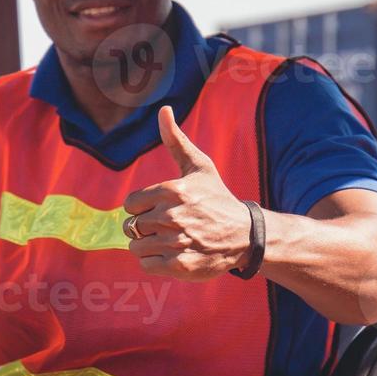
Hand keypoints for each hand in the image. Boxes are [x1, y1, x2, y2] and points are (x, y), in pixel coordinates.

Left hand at [122, 106, 252, 279]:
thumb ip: (176, 140)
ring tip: (170, 241)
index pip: (130, 204)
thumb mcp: (199, 166)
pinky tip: (172, 254)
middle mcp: (173, 216)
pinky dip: (155, 262)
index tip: (160, 209)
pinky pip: (146, 265)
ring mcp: (177, 242)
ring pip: (136, 247)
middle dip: (146, 228)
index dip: (142, 208)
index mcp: (172, 190)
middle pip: (131, 227)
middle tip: (167, 227)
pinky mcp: (181, 266)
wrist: (246, 234)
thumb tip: (164, 110)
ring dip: (149, 246)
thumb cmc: (217, 198)